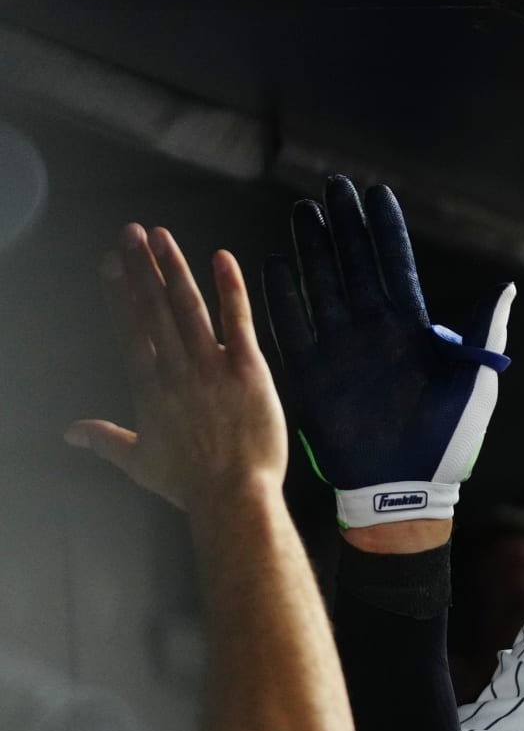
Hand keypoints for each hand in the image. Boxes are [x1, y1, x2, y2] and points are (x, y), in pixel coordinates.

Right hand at [66, 224, 286, 514]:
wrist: (233, 497)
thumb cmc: (188, 484)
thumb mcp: (138, 462)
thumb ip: (104, 439)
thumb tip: (68, 431)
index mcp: (148, 388)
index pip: (130, 330)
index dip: (119, 293)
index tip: (110, 263)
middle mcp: (175, 370)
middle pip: (152, 310)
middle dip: (140, 268)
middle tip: (130, 233)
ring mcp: (211, 368)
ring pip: (188, 309)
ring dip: (173, 269)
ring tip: (160, 236)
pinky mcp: (248, 370)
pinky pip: (238, 322)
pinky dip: (230, 289)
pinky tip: (222, 258)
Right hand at [262, 176, 513, 527]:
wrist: (407, 490)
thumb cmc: (449, 442)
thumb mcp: (473, 383)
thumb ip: (484, 333)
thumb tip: (505, 287)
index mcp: (413, 330)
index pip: (395, 265)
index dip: (385, 229)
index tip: (377, 193)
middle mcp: (374, 331)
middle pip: (354, 264)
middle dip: (343, 225)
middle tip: (333, 186)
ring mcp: (341, 349)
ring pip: (321, 285)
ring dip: (311, 249)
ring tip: (302, 211)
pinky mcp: (313, 374)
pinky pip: (292, 327)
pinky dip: (281, 296)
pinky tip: (273, 263)